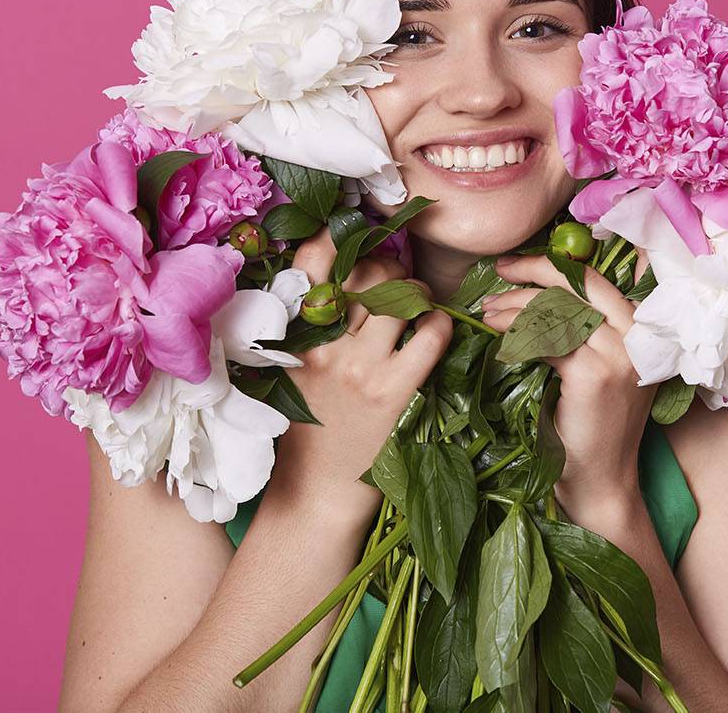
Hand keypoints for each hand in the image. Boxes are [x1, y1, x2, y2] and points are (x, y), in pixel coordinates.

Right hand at [270, 227, 452, 522]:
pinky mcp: (394, 392)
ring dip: (416, 289)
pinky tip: (436, 328)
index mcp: (292, 336)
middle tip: (395, 276)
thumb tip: (338, 279)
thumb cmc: (303, 430)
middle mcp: (324, 345)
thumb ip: (306, 328)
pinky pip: (429, 337)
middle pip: (364, 273)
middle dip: (386, 265)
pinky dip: (439, 322)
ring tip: (417, 301)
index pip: (310, 265)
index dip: (334, 238)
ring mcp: (360, 368)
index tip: (351, 233)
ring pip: (399, 297)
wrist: (314, 494)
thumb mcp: (288, 371)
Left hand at [480, 250, 653, 518]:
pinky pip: (546, 338)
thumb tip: (538, 290)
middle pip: (581, 283)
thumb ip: (585, 331)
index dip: (554, 266)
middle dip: (533, 270)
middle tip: (498, 273)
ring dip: (514, 305)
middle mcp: (641, 337)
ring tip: (487, 312)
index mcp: (644, 331)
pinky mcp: (594, 373)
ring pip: (558, 308)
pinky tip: (497, 336)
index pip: (597, 280)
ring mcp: (621, 354)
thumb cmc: (590, 429)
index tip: (518, 267)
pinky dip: (516, 332)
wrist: (600, 483)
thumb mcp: (598, 369)